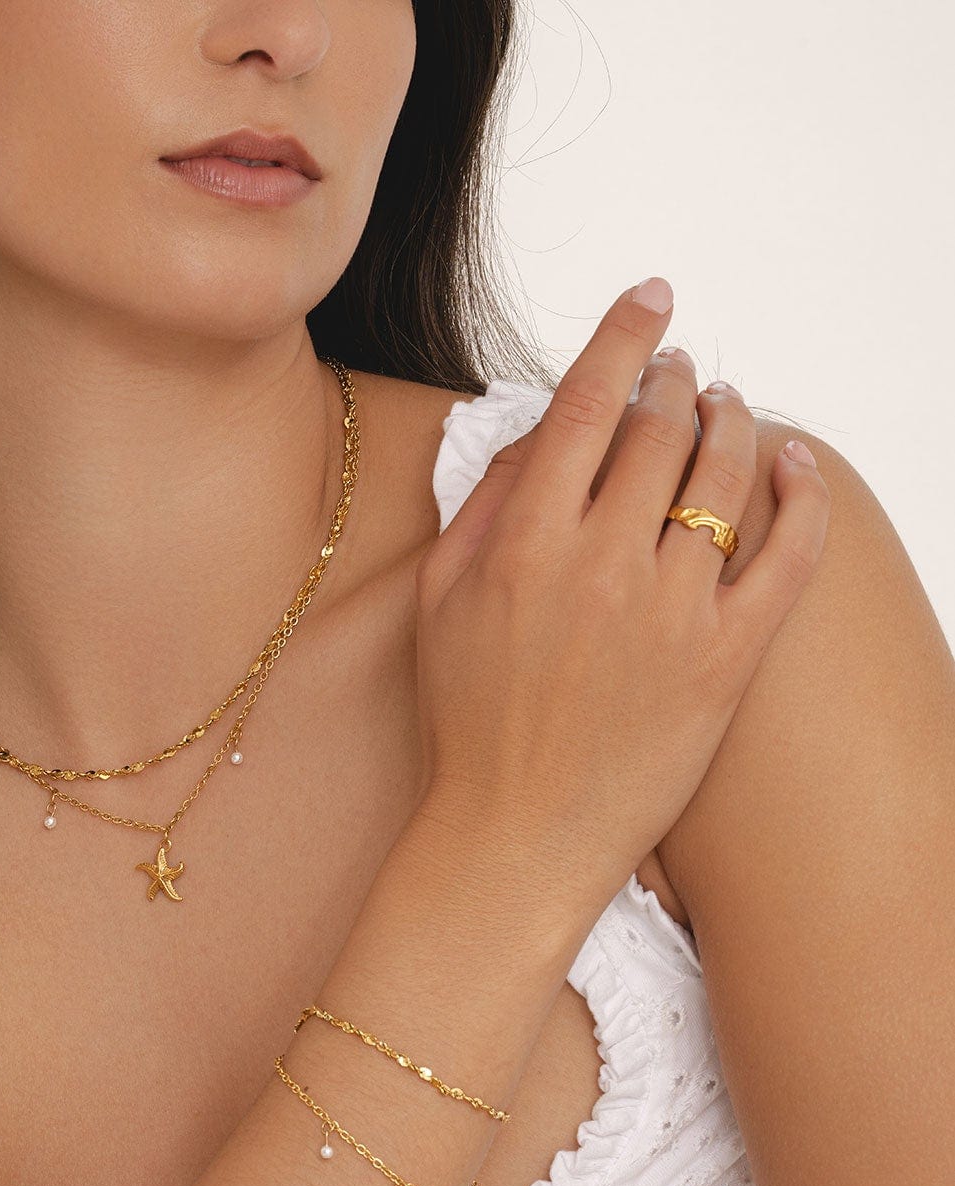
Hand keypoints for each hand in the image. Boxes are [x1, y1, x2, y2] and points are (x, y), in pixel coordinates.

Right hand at [412, 277, 830, 899]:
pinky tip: (798, 465)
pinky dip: (802, 497)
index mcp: (525, 542)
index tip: (651, 298)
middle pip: (661, 430)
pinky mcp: (726, 660)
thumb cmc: (467, 722)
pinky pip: (787, 559)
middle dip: (675, 378)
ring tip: (729, 404)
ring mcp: (673, 612)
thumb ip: (480, 509)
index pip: (588, 403)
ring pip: (725, 479)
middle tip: (681, 367)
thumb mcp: (439, 605)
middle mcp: (603, 563)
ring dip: (732, 421)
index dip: (625, 336)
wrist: (515, 832)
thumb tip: (534, 439)